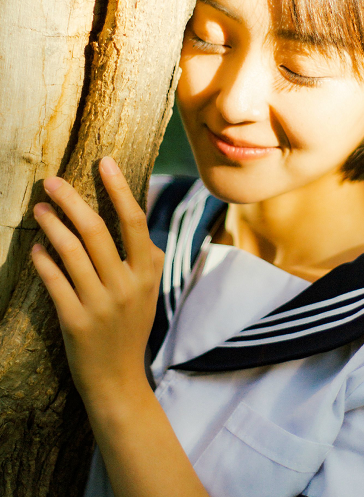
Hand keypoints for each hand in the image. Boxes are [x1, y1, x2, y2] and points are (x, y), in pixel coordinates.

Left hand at [31, 157, 164, 404]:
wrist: (118, 380)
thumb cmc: (131, 326)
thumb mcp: (149, 290)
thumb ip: (147, 255)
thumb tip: (139, 214)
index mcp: (147, 272)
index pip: (134, 221)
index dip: (119, 188)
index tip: (104, 162)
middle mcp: (126, 285)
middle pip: (96, 230)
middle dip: (72, 201)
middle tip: (51, 181)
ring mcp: (101, 304)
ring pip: (71, 252)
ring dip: (52, 226)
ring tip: (38, 209)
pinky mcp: (76, 321)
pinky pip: (55, 281)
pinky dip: (43, 260)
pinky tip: (36, 248)